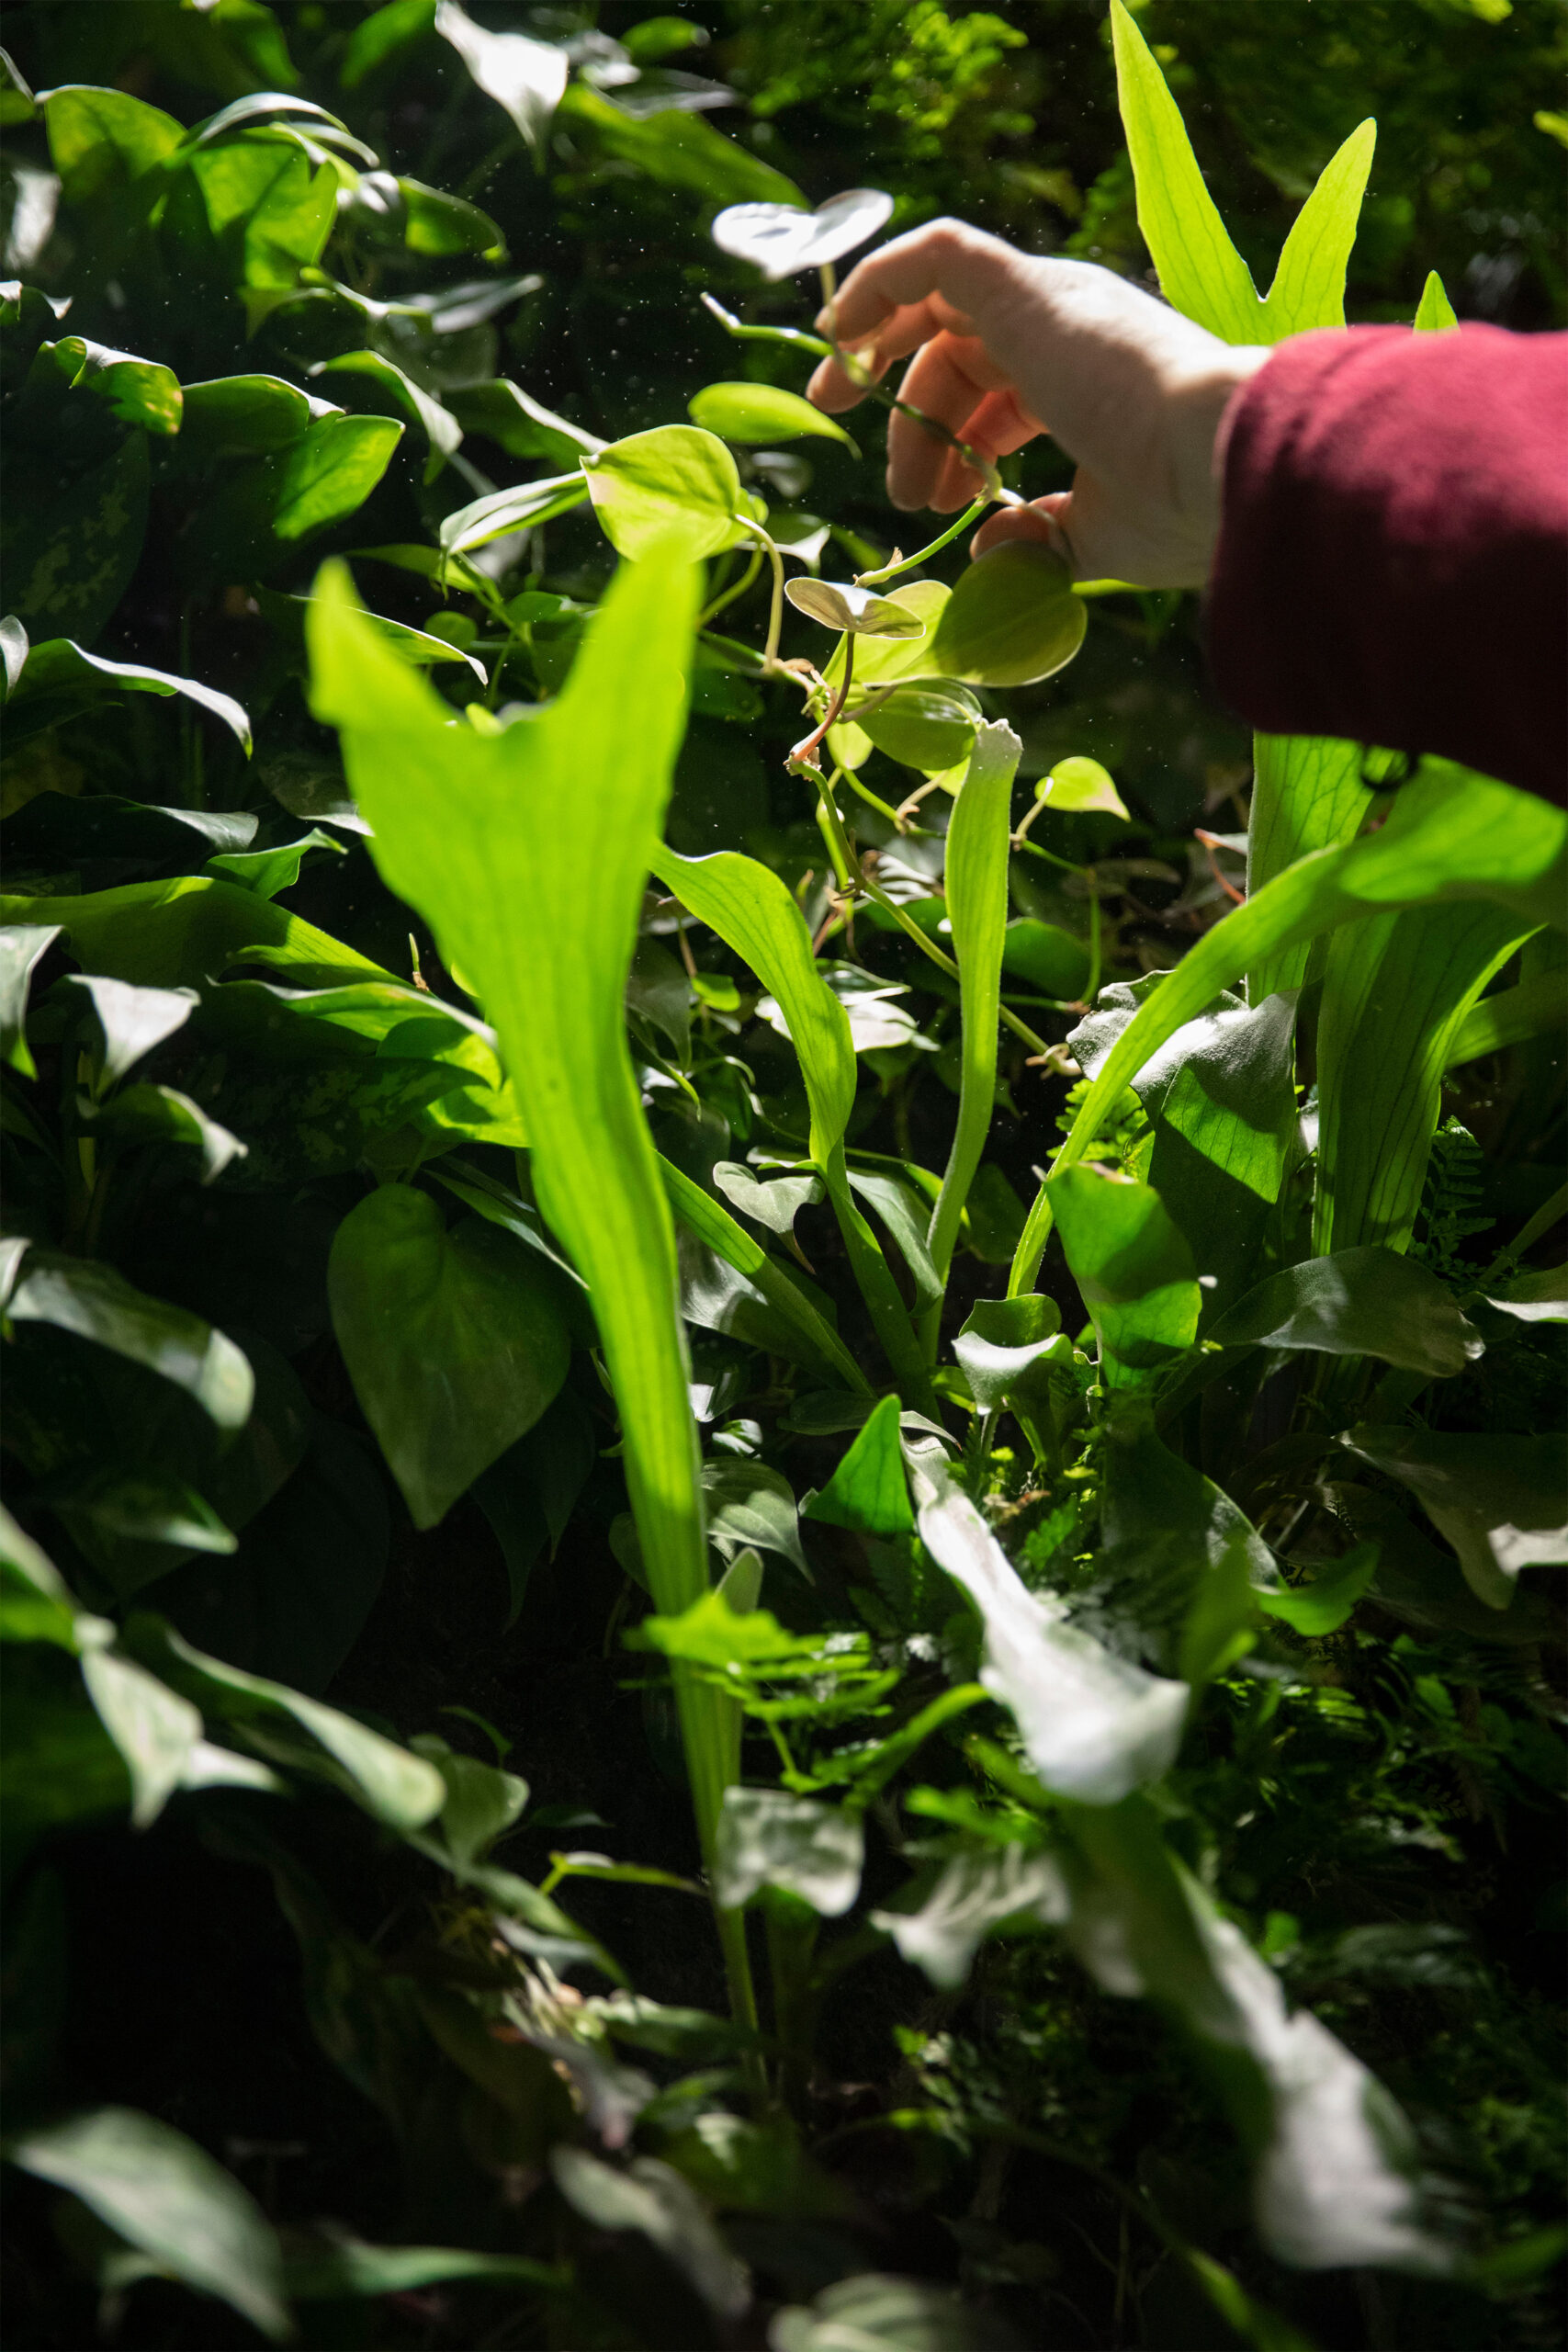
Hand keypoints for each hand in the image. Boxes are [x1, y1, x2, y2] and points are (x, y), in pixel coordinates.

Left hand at [806, 221, 1269, 587]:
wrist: (1228, 470)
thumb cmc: (1183, 509)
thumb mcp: (1097, 537)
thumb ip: (1041, 536)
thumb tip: (987, 547)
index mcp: (1090, 379)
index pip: (1001, 390)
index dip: (953, 440)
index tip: (928, 501)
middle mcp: (1069, 329)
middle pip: (962, 353)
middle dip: (914, 414)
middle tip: (898, 489)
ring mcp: (1049, 303)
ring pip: (939, 302)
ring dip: (882, 358)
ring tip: (854, 421)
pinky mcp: (1027, 289)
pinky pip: (937, 253)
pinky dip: (880, 279)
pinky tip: (839, 331)